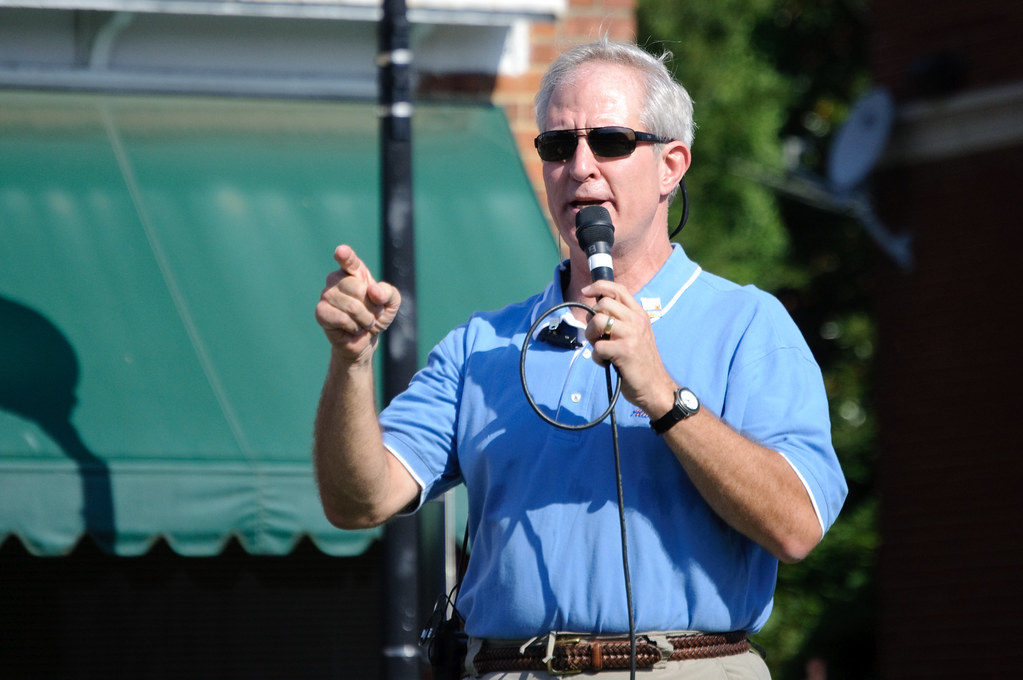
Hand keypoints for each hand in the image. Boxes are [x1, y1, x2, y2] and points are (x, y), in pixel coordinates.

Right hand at [315, 245, 400, 363]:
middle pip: (358, 289)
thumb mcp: (391, 303)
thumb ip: (388, 293)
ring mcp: (326, 294)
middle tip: (371, 313)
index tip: (341, 251)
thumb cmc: (376, 315)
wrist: (366, 339)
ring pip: (352, 307)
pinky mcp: (320, 312)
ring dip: (365, 320)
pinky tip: (352, 328)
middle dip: (372, 307)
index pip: (349, 260)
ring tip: (362, 322)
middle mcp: (336, 279)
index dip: (345, 255)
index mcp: (354, 271)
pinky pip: (342, 319)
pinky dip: (354, 327)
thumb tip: (372, 289)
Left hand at [582, 280, 675, 417]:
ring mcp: (631, 334)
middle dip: (592, 319)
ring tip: (600, 349)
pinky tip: (606, 362)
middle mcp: (636, 320)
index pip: (618, 289)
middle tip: (597, 335)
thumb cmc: (641, 362)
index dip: (599, 286)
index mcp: (639, 314)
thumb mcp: (636, 334)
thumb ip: (620, 321)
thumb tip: (594, 312)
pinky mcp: (624, 350)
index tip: (586, 291)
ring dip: (591, 336)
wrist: (655, 386)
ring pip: (597, 321)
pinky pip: (597, 346)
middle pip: (603, 304)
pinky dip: (597, 357)